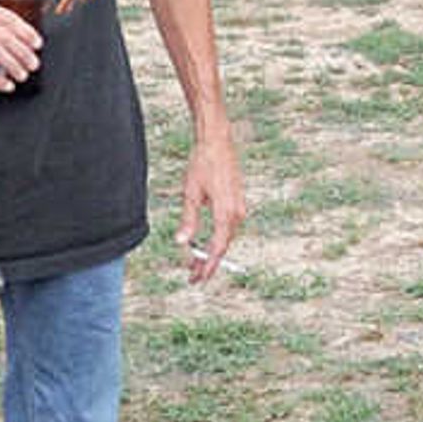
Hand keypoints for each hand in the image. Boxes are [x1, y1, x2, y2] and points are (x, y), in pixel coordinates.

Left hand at [176, 136, 245, 282]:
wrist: (217, 142)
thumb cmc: (203, 164)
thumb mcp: (190, 194)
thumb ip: (188, 220)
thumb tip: (182, 242)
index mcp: (225, 213)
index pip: (217, 248)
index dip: (207, 266)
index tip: (197, 278)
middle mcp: (237, 213)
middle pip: (223, 246)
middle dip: (208, 263)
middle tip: (193, 275)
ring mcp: (240, 208)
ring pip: (227, 238)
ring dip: (213, 251)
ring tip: (197, 262)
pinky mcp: (238, 202)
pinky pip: (229, 228)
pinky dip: (218, 239)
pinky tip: (207, 243)